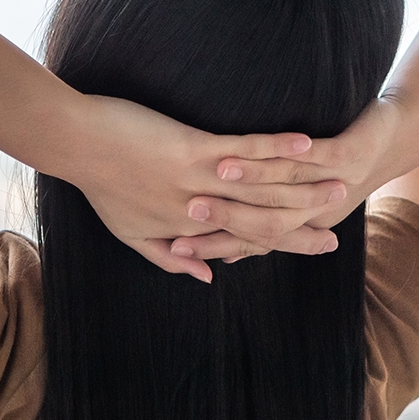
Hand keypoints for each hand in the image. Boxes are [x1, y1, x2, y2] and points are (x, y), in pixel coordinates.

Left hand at [58, 96, 349, 281]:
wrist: (74, 143)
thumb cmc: (100, 184)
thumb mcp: (129, 230)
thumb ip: (168, 255)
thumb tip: (205, 276)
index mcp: (188, 229)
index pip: (248, 240)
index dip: (286, 244)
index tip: (320, 244)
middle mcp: (199, 209)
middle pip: (264, 219)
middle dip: (307, 220)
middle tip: (344, 218)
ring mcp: (197, 178)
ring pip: (261, 187)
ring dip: (304, 185)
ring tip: (341, 180)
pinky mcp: (192, 147)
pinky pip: (243, 148)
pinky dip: (275, 147)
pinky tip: (307, 144)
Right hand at [194, 99, 402, 246]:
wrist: (397, 136)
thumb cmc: (338, 165)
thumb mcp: (300, 198)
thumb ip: (260, 224)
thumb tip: (224, 256)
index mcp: (298, 224)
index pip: (247, 241)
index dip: (211, 246)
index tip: (173, 248)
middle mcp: (315, 212)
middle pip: (261, 225)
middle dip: (220, 222)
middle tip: (183, 216)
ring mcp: (331, 183)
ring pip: (281, 194)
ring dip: (243, 188)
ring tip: (207, 182)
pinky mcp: (346, 155)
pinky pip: (306, 161)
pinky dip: (271, 159)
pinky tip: (241, 155)